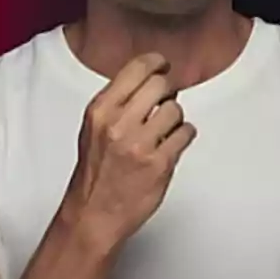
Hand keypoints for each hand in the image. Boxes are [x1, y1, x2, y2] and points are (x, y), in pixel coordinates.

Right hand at [61, 52, 196, 251]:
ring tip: (162, 133)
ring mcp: (140, 144)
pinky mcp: (159, 163)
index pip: (137, 68)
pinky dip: (183, 137)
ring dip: (175, 119)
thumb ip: (118, 102)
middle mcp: (118, 124)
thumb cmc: (96, 173)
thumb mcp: (94, 128)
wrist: (93, 214)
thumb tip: (149, 78)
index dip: (157, 63)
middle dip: (168, 92)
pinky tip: (171, 146)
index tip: (163, 66)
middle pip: (161, 84)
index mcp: (100, 110)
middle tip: (165, 102)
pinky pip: (186, 133)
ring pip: (176, 110)